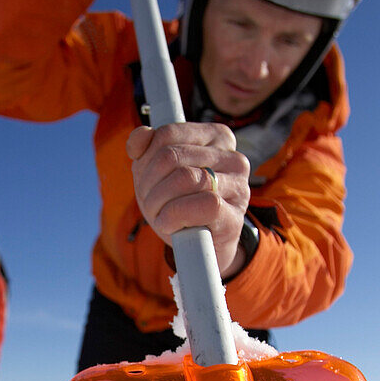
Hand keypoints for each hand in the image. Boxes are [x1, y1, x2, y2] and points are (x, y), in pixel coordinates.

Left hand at [126, 123, 251, 278]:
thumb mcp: (157, 172)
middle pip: (171, 156)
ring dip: (158, 202)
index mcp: (216, 138)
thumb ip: (146, 149)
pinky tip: (169, 225)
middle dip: (148, 183)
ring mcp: (238, 187)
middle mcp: (232, 158)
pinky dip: (174, 217)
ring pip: (185, 178)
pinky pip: (204, 205)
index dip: (145, 158)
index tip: (145, 178)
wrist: (201, 247)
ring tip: (158, 215)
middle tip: (148, 201)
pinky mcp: (235, 217)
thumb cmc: (179, 203)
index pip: (168, 134)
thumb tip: (140, 135)